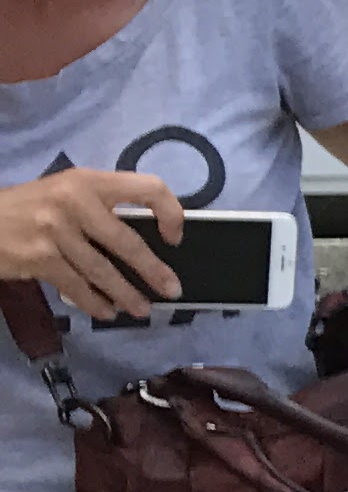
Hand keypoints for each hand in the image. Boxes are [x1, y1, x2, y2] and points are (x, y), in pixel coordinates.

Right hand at [0, 169, 185, 322]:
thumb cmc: (28, 208)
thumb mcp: (64, 193)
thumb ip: (100, 207)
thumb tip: (145, 244)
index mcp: (88, 180)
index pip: (148, 187)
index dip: (170, 211)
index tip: (174, 237)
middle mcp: (74, 201)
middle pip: (127, 241)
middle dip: (153, 270)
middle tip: (172, 290)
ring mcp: (56, 230)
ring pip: (103, 270)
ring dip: (127, 294)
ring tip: (142, 309)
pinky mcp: (40, 257)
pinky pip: (77, 286)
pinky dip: (96, 302)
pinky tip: (107, 311)